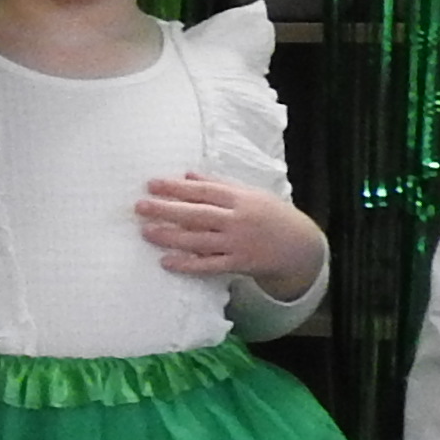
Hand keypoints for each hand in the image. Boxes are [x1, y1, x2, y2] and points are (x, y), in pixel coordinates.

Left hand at [136, 172, 326, 295]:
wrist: (299, 246)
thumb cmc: (269, 214)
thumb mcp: (250, 193)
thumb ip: (219, 184)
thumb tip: (188, 174)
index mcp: (240, 198)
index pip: (203, 191)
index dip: (177, 187)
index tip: (152, 184)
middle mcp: (238, 220)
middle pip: (197, 214)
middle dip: (166, 210)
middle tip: (140, 206)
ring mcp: (238, 243)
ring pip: (199, 240)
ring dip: (170, 236)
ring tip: (146, 232)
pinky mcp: (238, 263)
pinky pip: (209, 265)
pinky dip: (187, 264)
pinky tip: (166, 262)